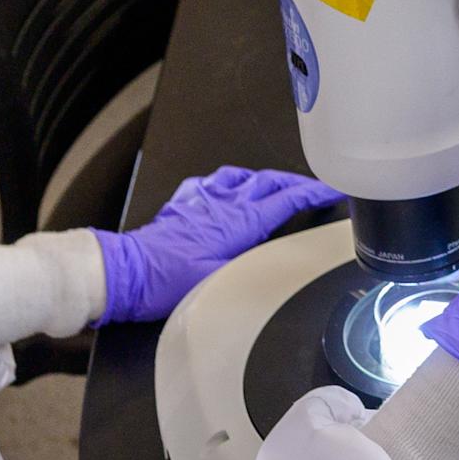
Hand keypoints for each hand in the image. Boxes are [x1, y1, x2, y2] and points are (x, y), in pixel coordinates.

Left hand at [95, 166, 340, 324]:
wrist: (125, 271)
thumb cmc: (167, 280)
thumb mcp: (220, 282)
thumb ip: (253, 269)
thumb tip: (281, 264)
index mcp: (239, 221)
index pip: (287, 200)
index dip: (314, 193)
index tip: (333, 189)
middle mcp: (224, 203)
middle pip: (269, 182)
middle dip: (295, 182)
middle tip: (312, 189)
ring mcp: (202, 200)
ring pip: (242, 177)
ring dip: (264, 179)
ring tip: (275, 185)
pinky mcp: (184, 204)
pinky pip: (212, 183)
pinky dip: (228, 183)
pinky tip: (227, 188)